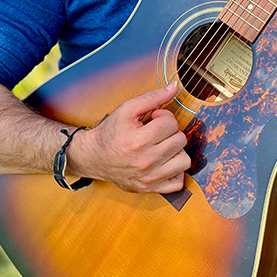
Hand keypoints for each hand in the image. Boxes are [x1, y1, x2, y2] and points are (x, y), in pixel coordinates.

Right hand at [71, 83, 190, 193]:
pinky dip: (175, 171)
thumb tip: (175, 87)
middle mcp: (146, 162)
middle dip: (170, 132)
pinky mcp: (150, 189)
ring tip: (162, 146)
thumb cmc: (110, 132)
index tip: (153, 119)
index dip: (164, 117)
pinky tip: (165, 162)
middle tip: (156, 132)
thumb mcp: (127, 109)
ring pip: (184, 161)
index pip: (171, 124)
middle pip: (180, 140)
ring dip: (176, 151)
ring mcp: (149, 178)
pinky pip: (178, 183)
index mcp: (139, 141)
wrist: (92, 157)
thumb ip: (153, 97)